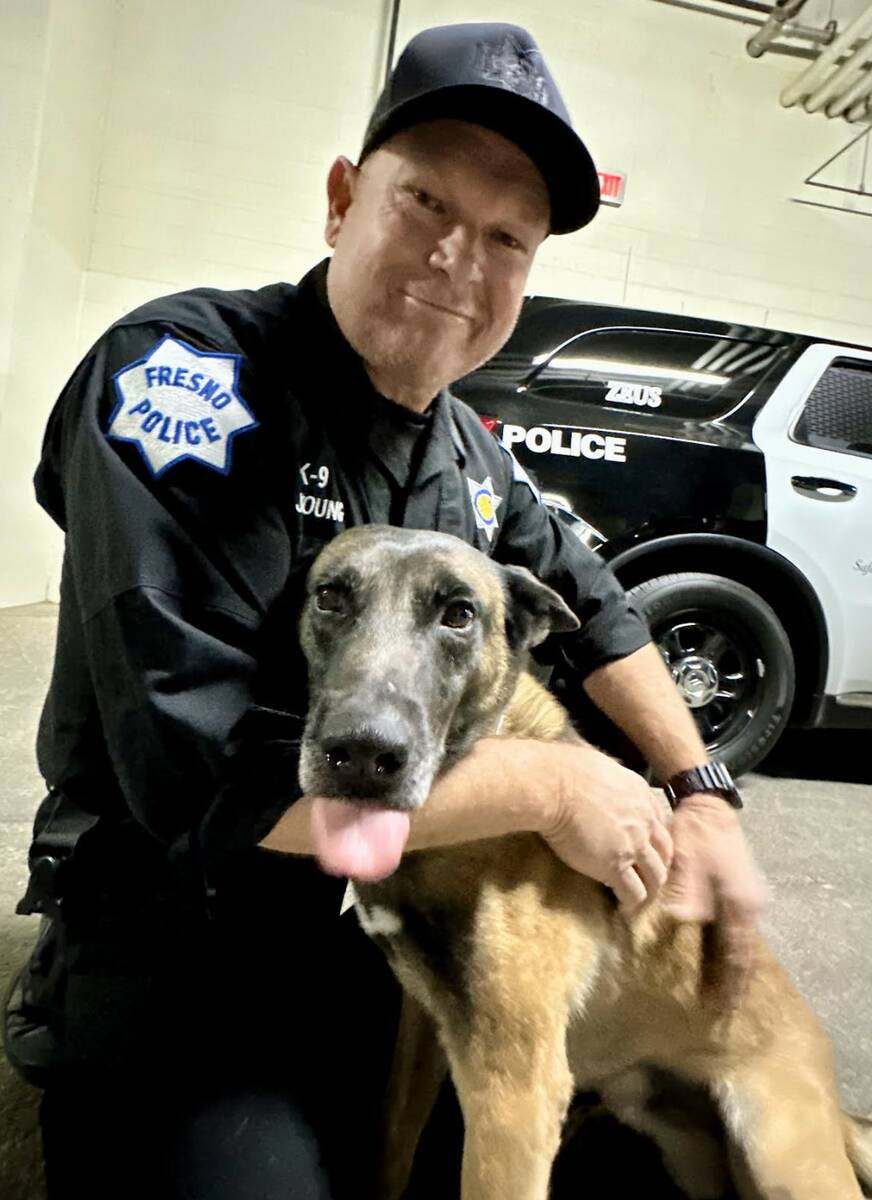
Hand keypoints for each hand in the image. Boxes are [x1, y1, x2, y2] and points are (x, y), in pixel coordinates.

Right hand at [541, 744, 673, 910]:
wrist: (554, 787)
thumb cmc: (565, 771)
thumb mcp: (600, 766)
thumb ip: (609, 780)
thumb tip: (598, 778)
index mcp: (641, 796)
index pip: (659, 826)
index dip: (654, 843)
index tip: (645, 853)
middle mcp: (644, 821)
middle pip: (664, 853)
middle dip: (659, 869)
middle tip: (648, 881)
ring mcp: (633, 845)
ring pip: (655, 877)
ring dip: (650, 891)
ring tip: (639, 902)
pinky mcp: (616, 866)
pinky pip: (633, 892)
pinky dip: (631, 904)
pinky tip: (623, 908)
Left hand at [662, 793, 766, 1005]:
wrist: (707, 806)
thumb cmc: (695, 834)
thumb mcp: (685, 862)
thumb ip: (686, 893)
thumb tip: (683, 921)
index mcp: (740, 902)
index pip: (738, 954)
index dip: (731, 983)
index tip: (723, 1009)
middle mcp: (751, 905)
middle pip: (743, 952)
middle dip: (733, 981)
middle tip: (722, 1011)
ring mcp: (749, 898)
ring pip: (740, 942)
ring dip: (732, 966)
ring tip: (721, 994)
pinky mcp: (741, 892)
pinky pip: (737, 929)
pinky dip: (729, 948)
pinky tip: (719, 960)